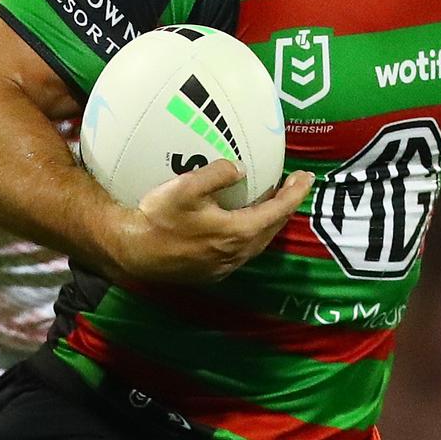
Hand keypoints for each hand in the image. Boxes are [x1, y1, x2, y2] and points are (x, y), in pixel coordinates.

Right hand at [112, 159, 313, 283]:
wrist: (133, 251)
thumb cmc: (159, 217)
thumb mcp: (186, 187)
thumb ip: (217, 174)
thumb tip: (240, 168)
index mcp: (237, 233)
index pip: (277, 212)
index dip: (295, 194)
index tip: (307, 178)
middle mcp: (237, 254)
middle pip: (272, 229)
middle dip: (286, 206)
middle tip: (294, 185)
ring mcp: (225, 266)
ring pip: (259, 242)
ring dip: (270, 221)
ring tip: (273, 200)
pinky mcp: (212, 272)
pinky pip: (243, 250)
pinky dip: (253, 232)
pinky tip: (245, 222)